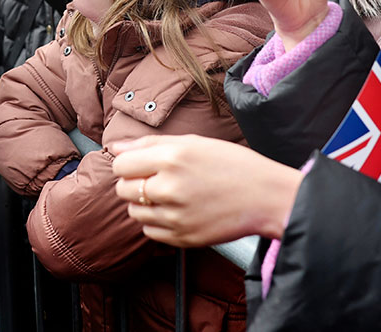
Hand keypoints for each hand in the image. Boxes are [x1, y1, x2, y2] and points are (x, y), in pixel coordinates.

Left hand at [112, 135, 302, 246]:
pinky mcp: (183, 238)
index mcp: (172, 158)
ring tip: (169, 195)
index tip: (139, 164)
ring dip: (144, 203)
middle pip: (123, 189)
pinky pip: (149, 231)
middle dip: (133, 183)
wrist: (266, 197)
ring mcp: (176, 216)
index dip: (127, 164)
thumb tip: (114, 147)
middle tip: (156, 179)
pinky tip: (177, 211)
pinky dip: (156, 221)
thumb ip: (148, 144)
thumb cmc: (232, 164)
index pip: (121, 165)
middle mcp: (170, 187)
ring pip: (133, 212)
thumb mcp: (192, 143)